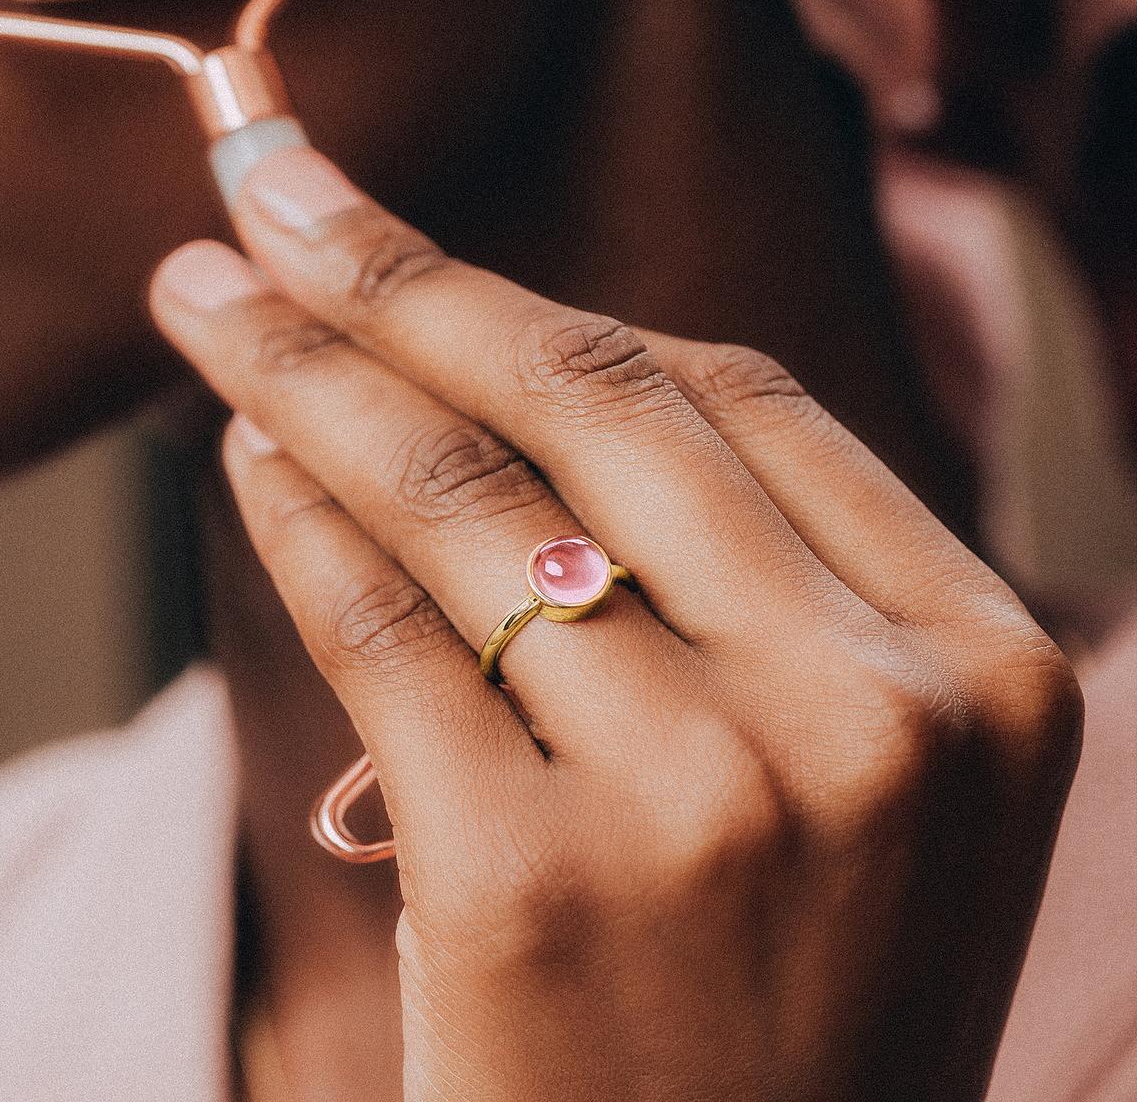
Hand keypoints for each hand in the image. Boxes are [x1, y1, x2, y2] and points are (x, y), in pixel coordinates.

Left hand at [150, 146, 1080, 1100]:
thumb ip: (743, 580)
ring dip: (314, 375)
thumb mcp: (841, 774)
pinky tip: (247, 456)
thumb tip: (512, 365)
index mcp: (978, 665)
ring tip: (218, 306)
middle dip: (407, 278)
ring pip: (470, 496)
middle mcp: (872, 713)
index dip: (557, 300)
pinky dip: (298, 522)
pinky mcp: (535, 888)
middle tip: (276, 200)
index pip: (738, 399)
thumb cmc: (782, 997)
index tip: (420, 245)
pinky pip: (387, 634)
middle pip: (597, 401)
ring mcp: (714, 800)